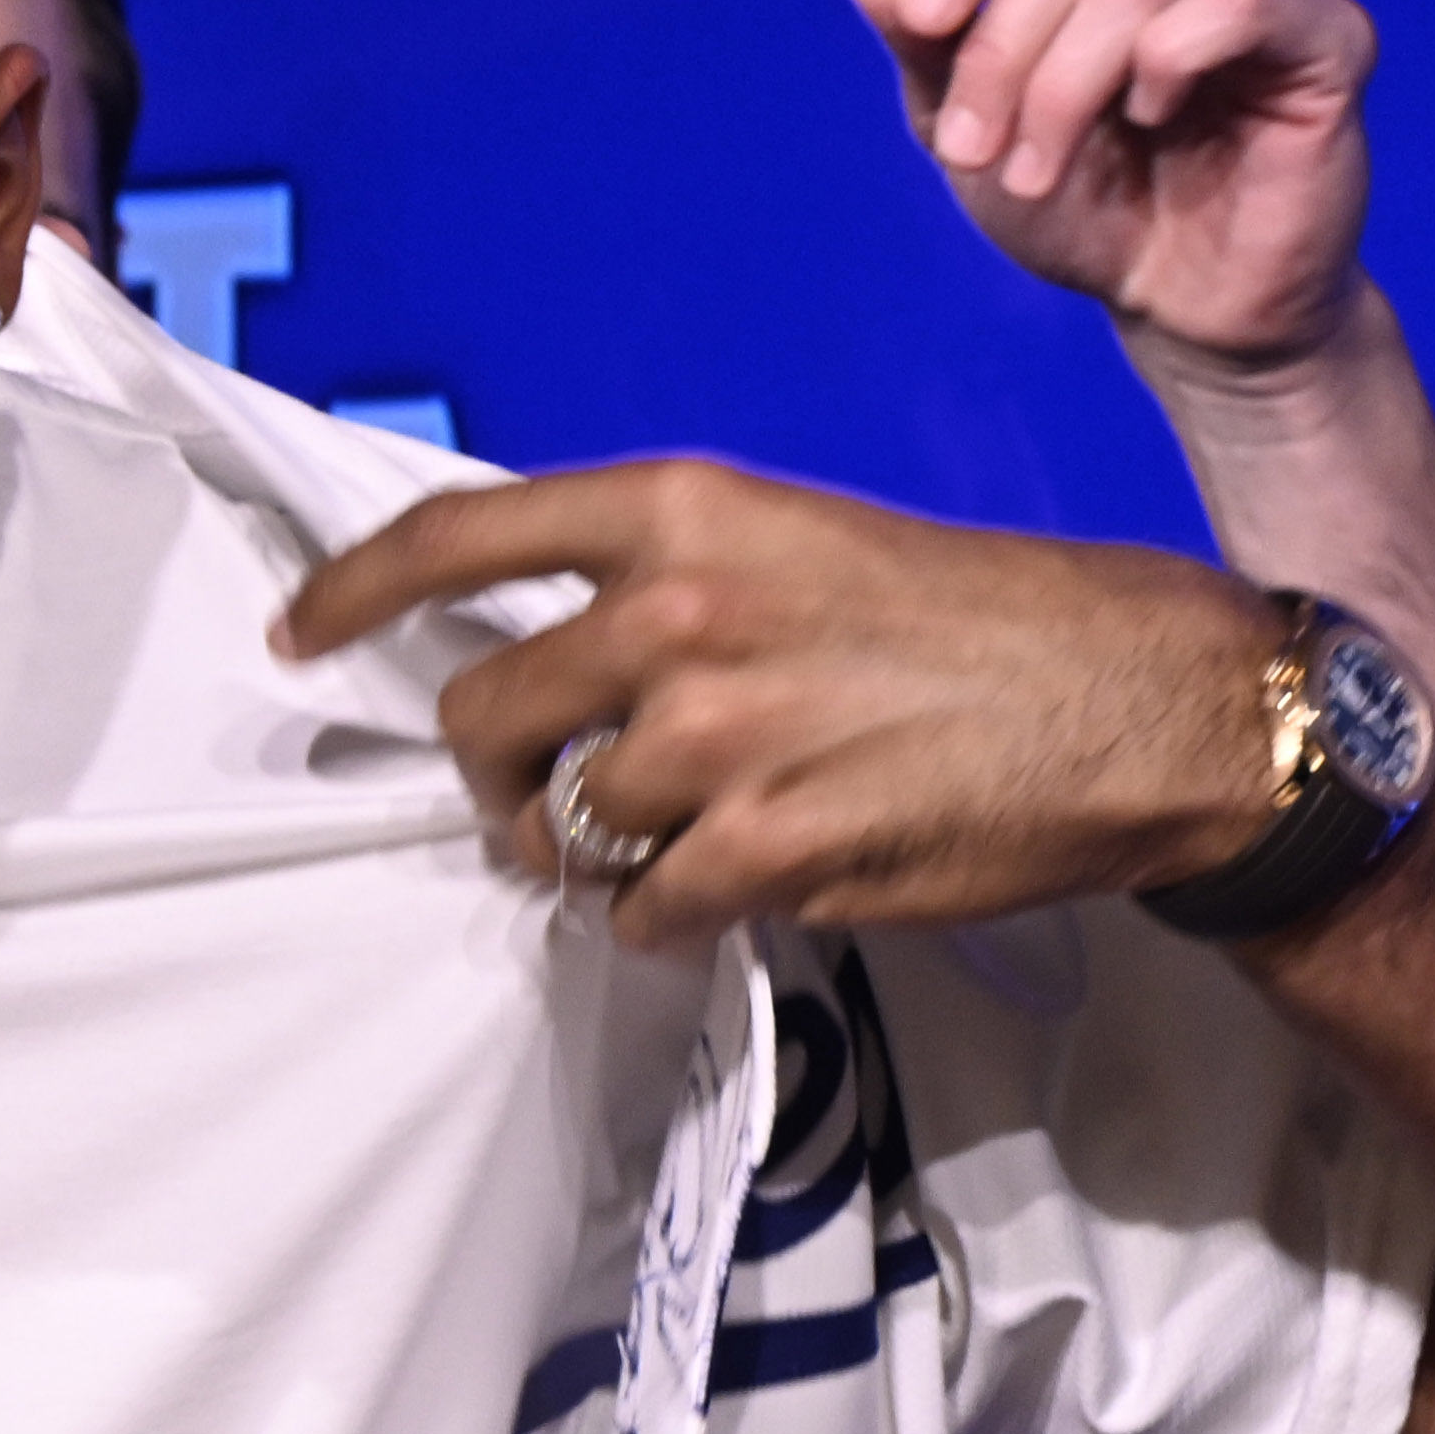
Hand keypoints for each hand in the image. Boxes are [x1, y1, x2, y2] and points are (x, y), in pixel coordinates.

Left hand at [283, 457, 1281, 949]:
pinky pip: (647, 911)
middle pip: (482, 717)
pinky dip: (672, 919)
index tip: (298, 634)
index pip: (461, 538)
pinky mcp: (770, 845)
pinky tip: (736, 889)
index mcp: (684, 515)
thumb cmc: (973, 625)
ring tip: (681, 845)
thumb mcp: (797, 548)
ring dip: (598, 858)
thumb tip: (548, 665)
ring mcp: (719, 734)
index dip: (353, 591)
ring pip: (564, 830)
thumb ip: (661, 589)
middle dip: (497, 778)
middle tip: (548, 802)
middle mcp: (680, 611)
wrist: (1136, 700)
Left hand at [839, 0, 1372, 375]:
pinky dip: (1167, 66)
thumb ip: (922, 34)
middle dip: (998, 54)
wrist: (1176, 294)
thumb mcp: (971, 115)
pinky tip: (1155, 116)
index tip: (922, 27)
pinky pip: (1238, 1)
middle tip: (971, 150)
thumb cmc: (1082, 189)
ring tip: (1037, 166)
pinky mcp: (1334, 33)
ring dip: (1061, 85)